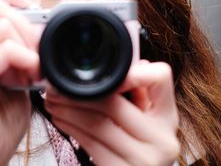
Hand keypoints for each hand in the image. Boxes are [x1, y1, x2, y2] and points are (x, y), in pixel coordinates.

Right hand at [0, 0, 40, 165]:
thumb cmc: (5, 114)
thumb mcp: (17, 72)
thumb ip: (21, 48)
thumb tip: (42, 25)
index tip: (39, 16)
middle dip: (28, 25)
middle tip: (40, 52)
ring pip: (2, 26)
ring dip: (29, 45)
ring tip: (35, 69)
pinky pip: (4, 52)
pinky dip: (26, 59)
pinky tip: (33, 76)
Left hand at [45, 61, 179, 165]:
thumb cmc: (139, 146)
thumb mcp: (147, 120)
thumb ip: (139, 94)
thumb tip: (130, 64)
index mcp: (167, 117)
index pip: (160, 78)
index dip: (133, 71)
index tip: (104, 71)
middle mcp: (161, 138)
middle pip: (114, 104)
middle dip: (79, 93)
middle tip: (56, 87)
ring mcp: (143, 159)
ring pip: (97, 124)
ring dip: (68, 110)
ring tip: (52, 101)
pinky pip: (90, 144)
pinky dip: (70, 128)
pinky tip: (60, 119)